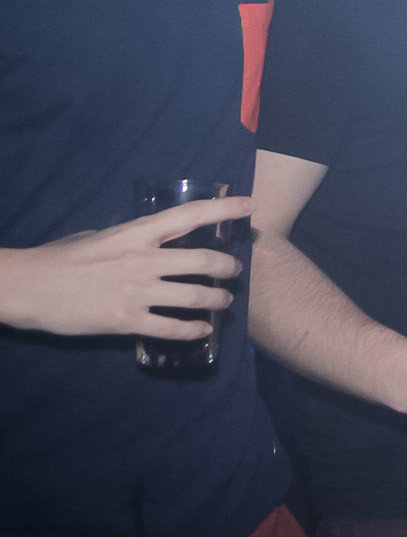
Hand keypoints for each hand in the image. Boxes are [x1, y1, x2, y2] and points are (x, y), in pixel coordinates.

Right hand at [0, 197, 252, 339]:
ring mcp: (135, 292)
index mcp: (134, 234)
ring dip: (217, 300)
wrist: (27, 287)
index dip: (223, 209)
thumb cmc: (61, 258)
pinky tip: (203, 331)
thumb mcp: (100, 236)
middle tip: (234, 271)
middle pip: (202, 261)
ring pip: (194, 296)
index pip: (188, 216)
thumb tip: (154, 241)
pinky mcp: (125, 321)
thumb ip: (131, 239)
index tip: (250, 205)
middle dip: (227, 267)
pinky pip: (171, 328)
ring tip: (223, 302)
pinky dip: (193, 331)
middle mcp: (141, 260)